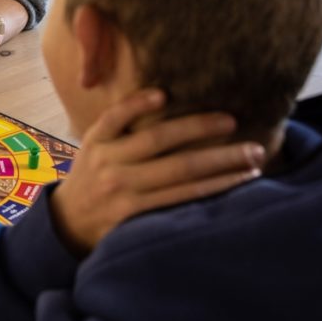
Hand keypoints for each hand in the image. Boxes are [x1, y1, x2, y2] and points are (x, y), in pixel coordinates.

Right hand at [49, 89, 263, 255]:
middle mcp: (109, 164)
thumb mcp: (93, 148)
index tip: (165, 95)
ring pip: (178, 172)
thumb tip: (162, 98)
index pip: (116, 117)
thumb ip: (119, 128)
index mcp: (97, 142)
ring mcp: (123, 192)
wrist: (68, 225)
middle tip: (234, 121)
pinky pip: (181, 199)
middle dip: (200, 128)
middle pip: (158, 140)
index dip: (138, 104)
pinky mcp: (136, 217)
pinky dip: (211, 188)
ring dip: (220, 162)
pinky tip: (235, 182)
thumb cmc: (92, 178)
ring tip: (253, 156)